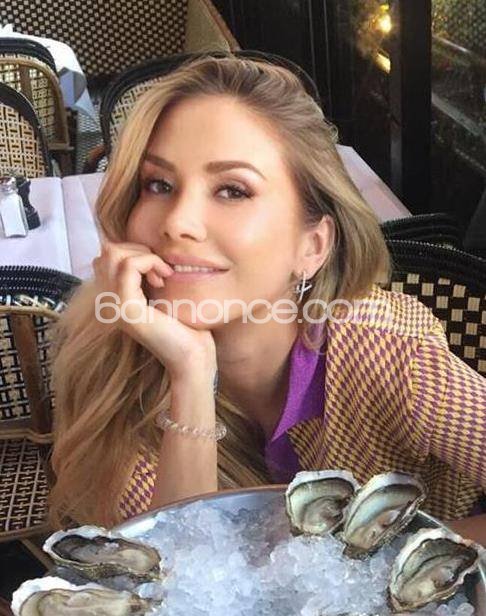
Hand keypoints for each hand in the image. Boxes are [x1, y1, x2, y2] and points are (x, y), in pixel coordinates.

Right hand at [92, 241, 216, 379]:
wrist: (192, 355)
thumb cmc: (184, 326)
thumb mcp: (159, 294)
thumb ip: (146, 275)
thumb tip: (144, 248)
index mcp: (112, 299)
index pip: (105, 257)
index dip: (133, 253)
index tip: (158, 271)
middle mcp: (106, 303)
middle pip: (107, 251)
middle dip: (138, 250)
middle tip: (161, 271)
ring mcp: (113, 306)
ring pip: (113, 254)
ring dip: (144, 256)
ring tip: (163, 275)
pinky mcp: (126, 308)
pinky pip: (129, 266)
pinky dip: (150, 262)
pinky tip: (165, 278)